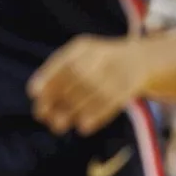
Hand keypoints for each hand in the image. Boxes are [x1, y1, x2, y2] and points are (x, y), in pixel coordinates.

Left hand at [28, 35, 151, 135]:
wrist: (142, 59)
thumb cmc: (98, 65)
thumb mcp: (80, 61)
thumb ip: (59, 76)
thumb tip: (38, 98)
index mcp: (83, 47)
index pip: (64, 61)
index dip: (48, 77)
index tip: (33, 93)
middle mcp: (101, 55)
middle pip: (78, 76)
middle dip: (58, 97)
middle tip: (43, 117)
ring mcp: (119, 69)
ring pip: (95, 90)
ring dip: (74, 110)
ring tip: (57, 126)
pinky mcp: (132, 86)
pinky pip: (113, 101)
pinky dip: (96, 115)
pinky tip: (83, 128)